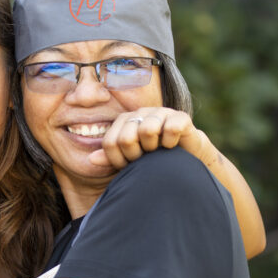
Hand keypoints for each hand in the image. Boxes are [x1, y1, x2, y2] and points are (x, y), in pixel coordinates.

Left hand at [90, 109, 218, 169]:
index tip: (130, 165)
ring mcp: (160, 112)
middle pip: (126, 138)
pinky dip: (171, 143)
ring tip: (158, 151)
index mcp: (124, 121)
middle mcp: (140, 113)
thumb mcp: (129, 161)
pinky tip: (172, 146)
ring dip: (153, 149)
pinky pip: (171, 128)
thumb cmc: (153, 159)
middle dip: (135, 156)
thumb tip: (91, 159)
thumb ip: (109, 159)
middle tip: (145, 158)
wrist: (186, 157)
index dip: (119, 161)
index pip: (110, 143)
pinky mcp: (180, 117)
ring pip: (147, 130)